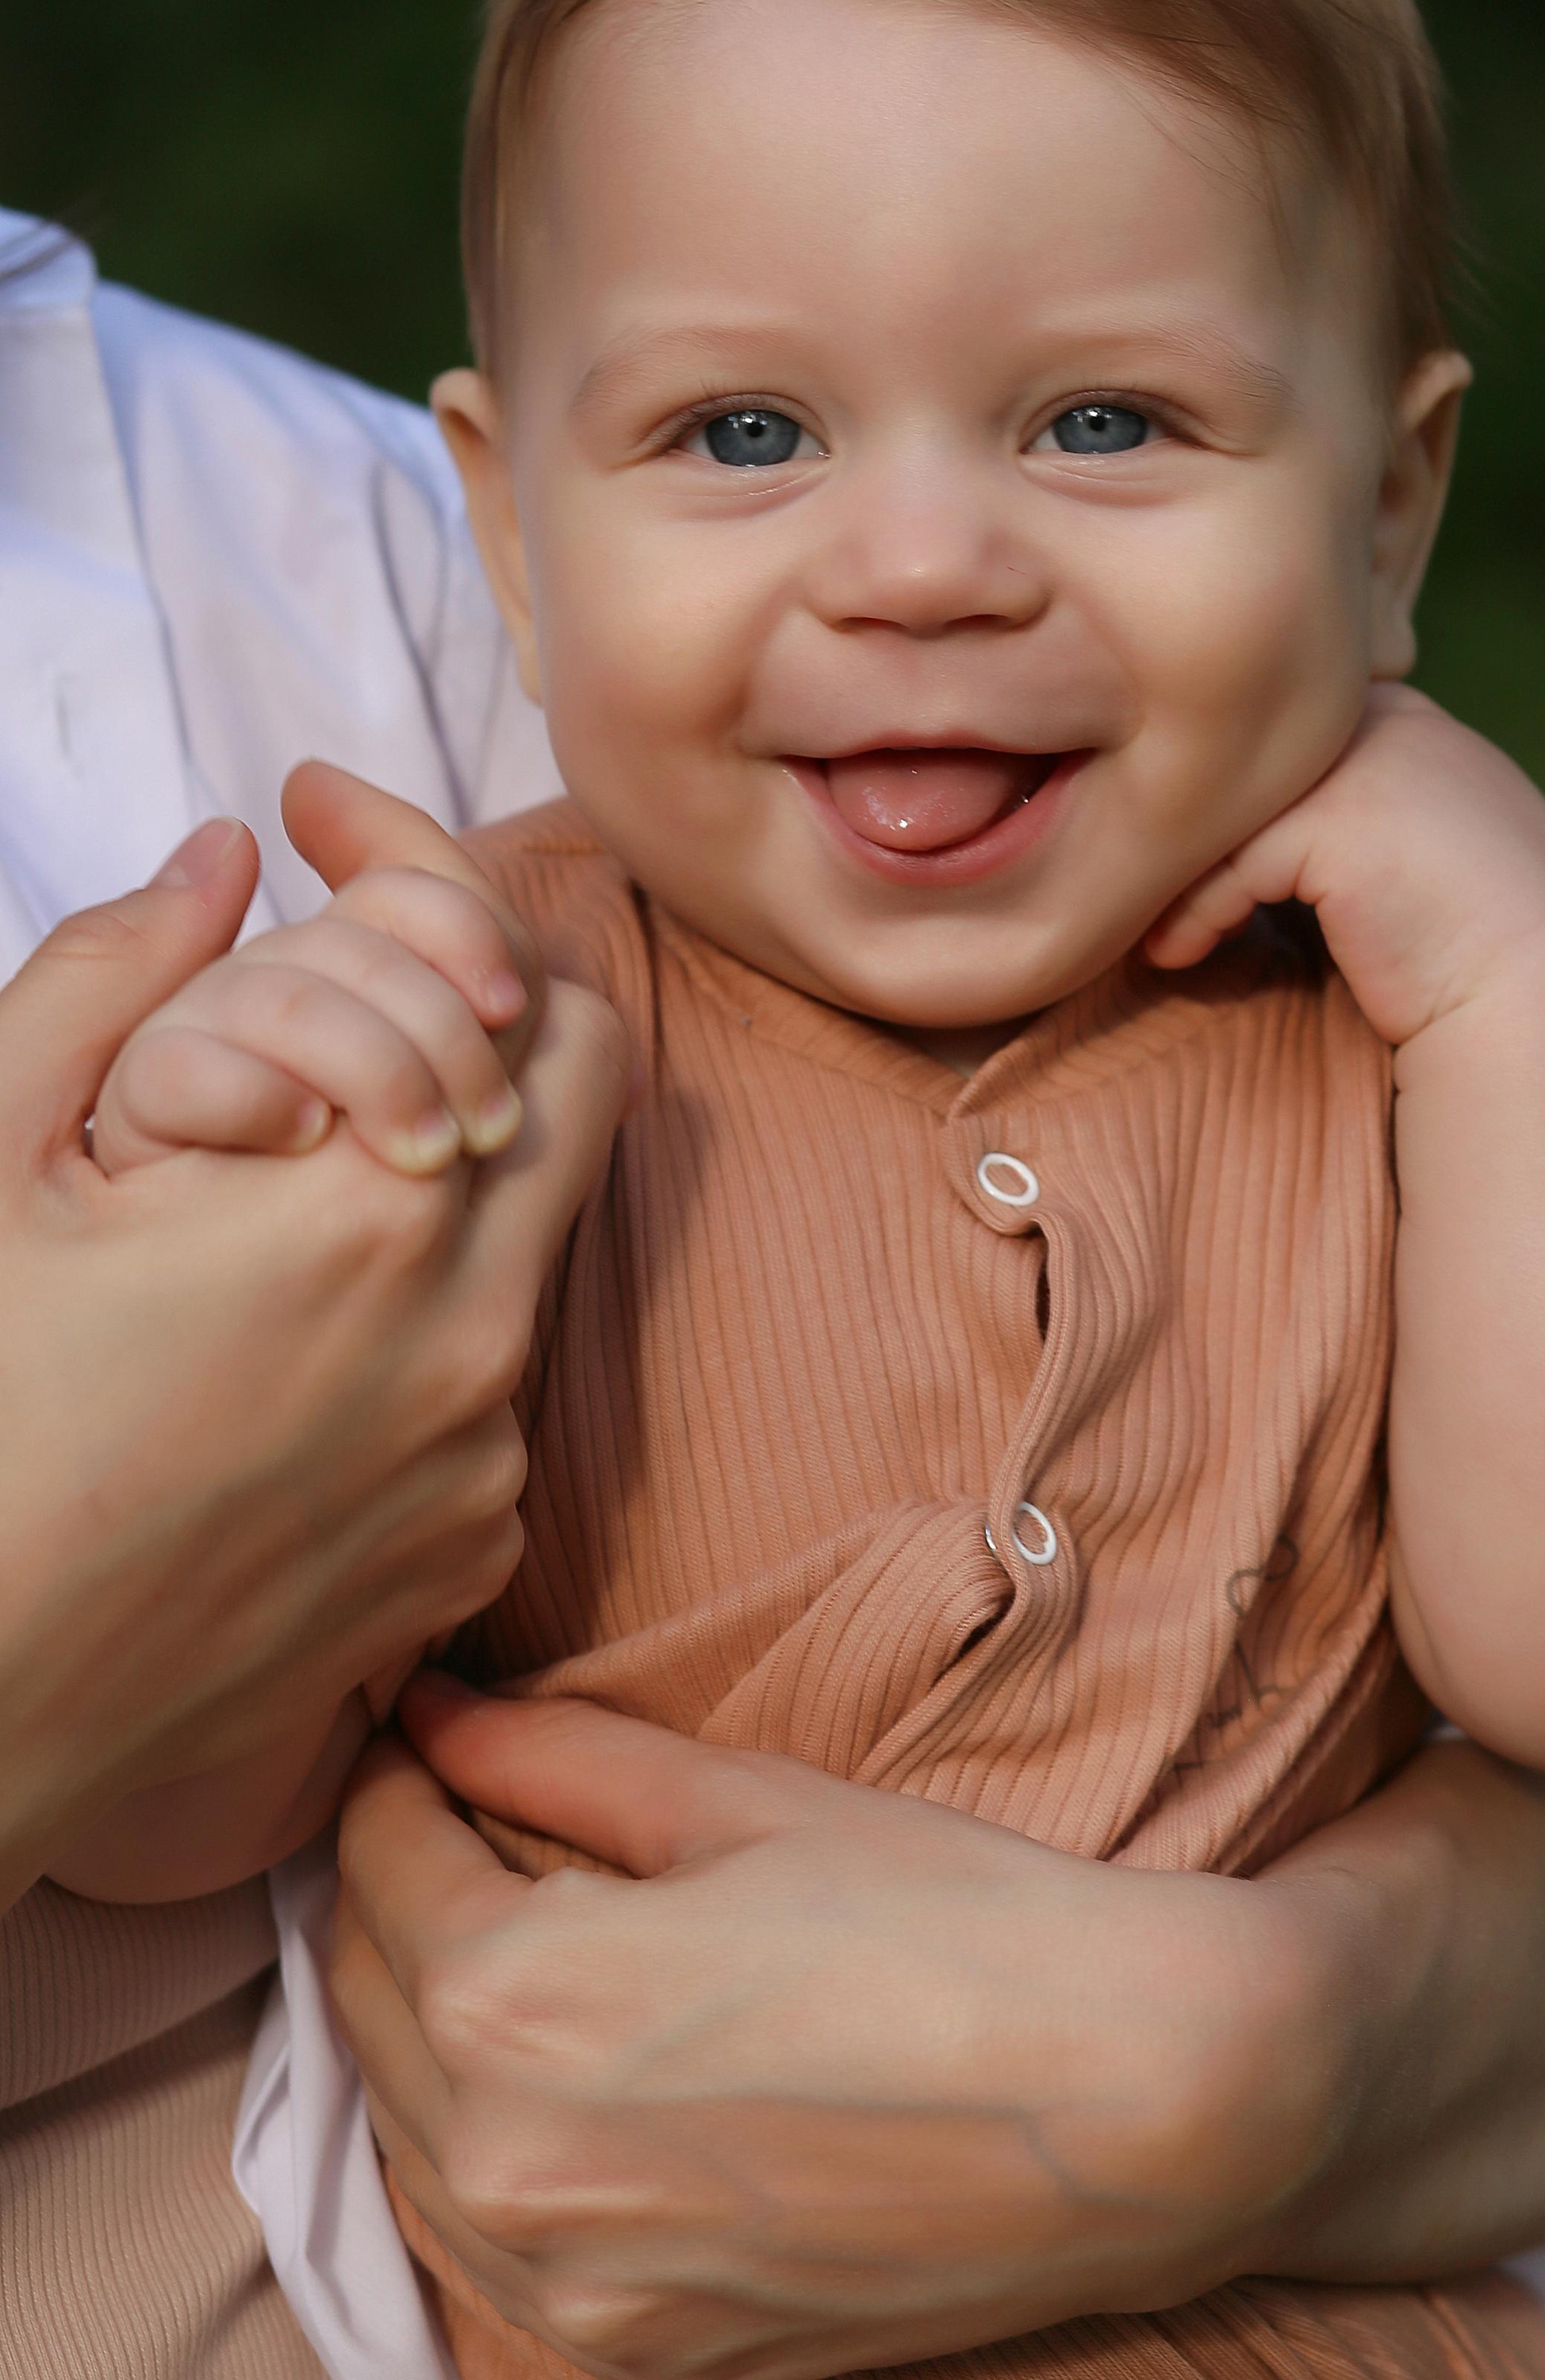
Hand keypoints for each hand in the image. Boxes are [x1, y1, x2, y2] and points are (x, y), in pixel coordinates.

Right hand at [0, 797, 626, 1909]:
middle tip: (351, 976)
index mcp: (370, 1223)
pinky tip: (281, 1340)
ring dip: (445, 1175)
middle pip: (579, 1096)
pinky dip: (420, 1328)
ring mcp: (481, 1468)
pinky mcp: (461, 1565)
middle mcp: (471, 1346)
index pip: (528, 990)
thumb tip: (217, 858)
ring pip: (530, 1243)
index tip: (325, 835)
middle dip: (486, 1006)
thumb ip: (109, 979)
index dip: (436, 880)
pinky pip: (492, 1391)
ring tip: (278, 1174)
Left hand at [333, 1682, 1544, 2379]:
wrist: (1134, 2107)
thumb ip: (553, 1761)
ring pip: (413, 2135)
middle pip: (367, 1999)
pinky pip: (490, 2244)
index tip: (417, 1730)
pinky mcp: (638, 2358)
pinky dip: (489, 2148)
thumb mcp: (741, 1803)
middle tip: (450, 1814)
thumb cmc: (949, 1924)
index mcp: (520, 2002)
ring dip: (429, 2029)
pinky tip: (564, 2075)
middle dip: (397, 1892)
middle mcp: (508, 2169)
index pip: (379, 1863)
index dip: (392, 1776)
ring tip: (508, 1934)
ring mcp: (568, 2291)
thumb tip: (431, 1715)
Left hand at [1143, 685, 1544, 1046]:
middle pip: (1238, 754)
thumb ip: (1345, 821)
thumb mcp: (1408, 858)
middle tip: (1137, 891)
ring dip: (1171, 871)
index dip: (1222, 796)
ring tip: (1154, 928)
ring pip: (1219, 803)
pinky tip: (1180, 956)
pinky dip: (1192, 913)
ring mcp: (1366, 759)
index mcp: (1408, 719)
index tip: (1175, 860)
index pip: (1276, 729)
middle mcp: (1389, 718)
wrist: (1539, 1006)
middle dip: (1182, 823)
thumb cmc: (1467, 955)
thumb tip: (1242, 842)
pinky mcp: (1339, 819)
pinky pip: (1225, 859)